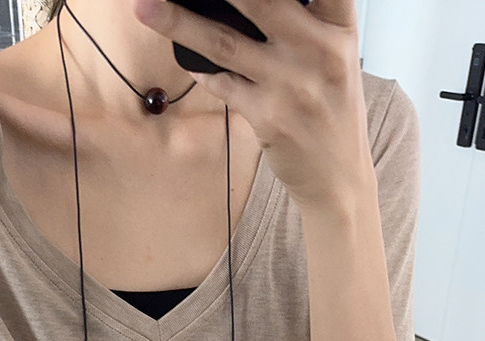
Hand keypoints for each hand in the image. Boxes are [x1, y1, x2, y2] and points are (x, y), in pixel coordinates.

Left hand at [133, 0, 374, 211]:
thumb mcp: (335, 57)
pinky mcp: (268, 117)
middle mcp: (319, 51)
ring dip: (179, 22)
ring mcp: (292, 85)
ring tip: (145, 6)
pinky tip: (189, 61)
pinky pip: (223, 85)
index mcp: (339, 28)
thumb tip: (246, 4)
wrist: (339, 178)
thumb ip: (307, 21)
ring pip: (225, 41)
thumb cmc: (332, 109)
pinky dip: (203, 72)